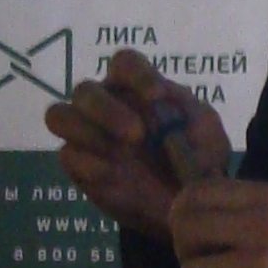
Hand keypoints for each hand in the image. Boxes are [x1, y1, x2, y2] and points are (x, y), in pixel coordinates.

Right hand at [43, 51, 228, 242]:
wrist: (189, 204)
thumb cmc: (198, 158)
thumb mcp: (208, 133)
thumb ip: (190, 115)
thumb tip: (161, 104)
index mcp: (137, 87)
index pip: (124, 63)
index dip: (136, 74)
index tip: (157, 97)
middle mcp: (106, 105)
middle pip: (85, 90)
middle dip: (106, 109)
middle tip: (137, 135)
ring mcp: (88, 135)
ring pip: (60, 115)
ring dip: (86, 130)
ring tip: (120, 152)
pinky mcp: (80, 166)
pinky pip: (67, 156)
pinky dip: (87, 163)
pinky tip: (111, 174)